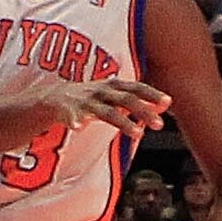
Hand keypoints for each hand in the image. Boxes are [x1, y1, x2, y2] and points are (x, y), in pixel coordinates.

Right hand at [50, 78, 171, 133]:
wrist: (53, 98)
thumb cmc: (90, 98)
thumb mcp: (114, 97)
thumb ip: (139, 101)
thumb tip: (166, 105)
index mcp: (113, 87)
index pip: (136, 88)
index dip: (152, 94)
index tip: (168, 102)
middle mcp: (101, 91)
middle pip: (125, 100)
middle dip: (144, 111)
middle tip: (160, 124)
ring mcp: (84, 101)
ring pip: (106, 112)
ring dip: (123, 122)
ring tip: (138, 133)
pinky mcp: (67, 110)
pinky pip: (72, 116)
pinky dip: (75, 121)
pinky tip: (78, 127)